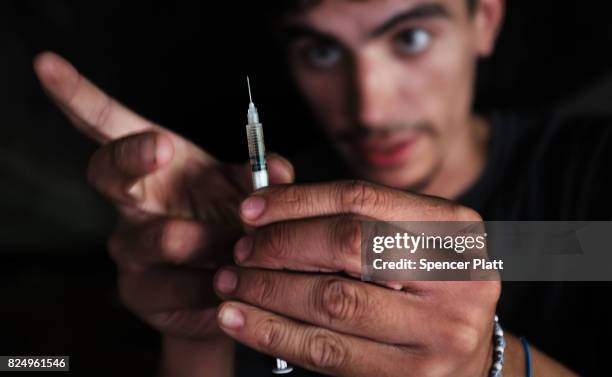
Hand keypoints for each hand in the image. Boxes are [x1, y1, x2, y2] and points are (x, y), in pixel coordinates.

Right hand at [33, 52, 294, 338]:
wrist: (231, 288)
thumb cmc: (232, 226)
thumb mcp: (248, 193)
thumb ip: (263, 177)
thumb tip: (276, 167)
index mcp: (156, 169)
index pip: (111, 127)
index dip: (79, 98)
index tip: (48, 65)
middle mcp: (133, 205)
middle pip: (109, 174)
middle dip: (132, 156)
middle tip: (162, 147)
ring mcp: (132, 251)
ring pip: (156, 238)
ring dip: (204, 239)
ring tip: (236, 249)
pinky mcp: (142, 294)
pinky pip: (176, 290)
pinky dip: (212, 287)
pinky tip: (229, 288)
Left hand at [214, 181, 500, 376]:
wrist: (468, 360)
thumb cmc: (425, 290)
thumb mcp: (406, 244)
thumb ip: (348, 217)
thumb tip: (267, 194)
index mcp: (455, 228)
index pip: (362, 198)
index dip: (298, 200)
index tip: (251, 209)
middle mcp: (457, 275)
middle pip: (349, 243)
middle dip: (282, 244)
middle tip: (242, 251)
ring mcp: (441, 329)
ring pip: (334, 299)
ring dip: (269, 289)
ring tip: (232, 283)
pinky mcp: (414, 375)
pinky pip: (327, 350)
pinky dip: (274, 332)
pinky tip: (241, 319)